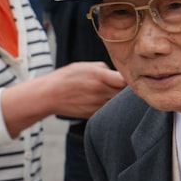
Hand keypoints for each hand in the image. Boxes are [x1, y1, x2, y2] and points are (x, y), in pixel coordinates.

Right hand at [1, 62, 125, 136]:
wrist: (48, 95)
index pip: (126, 80)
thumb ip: (105, 69)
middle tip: (128, 86)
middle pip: (124, 93)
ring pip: (117, 103)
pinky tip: (104, 101)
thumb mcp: (86, 66)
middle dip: (127, 90)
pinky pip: (108, 110)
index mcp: (100, 76)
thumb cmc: (67, 77)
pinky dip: (110, 107)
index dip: (131, 79)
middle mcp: (101, 91)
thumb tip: (118, 74)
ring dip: (119, 99)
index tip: (132, 78)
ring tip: (114, 93)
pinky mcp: (94, 114)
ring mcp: (98, 104)